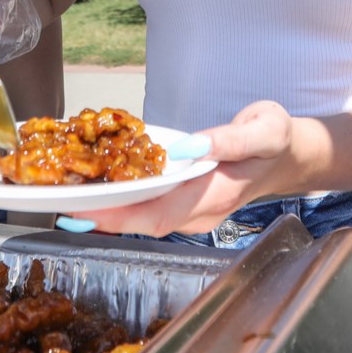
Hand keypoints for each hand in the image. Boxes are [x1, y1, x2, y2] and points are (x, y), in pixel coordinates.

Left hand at [73, 101, 297, 237]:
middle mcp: (200, 210)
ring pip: (143, 217)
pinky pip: (149, 205)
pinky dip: (122, 199)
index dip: (123, 216)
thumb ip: (231, 140)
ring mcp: (193, 209)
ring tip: (69, 198)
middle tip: (63, 206)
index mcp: (217, 195)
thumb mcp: (264, 130)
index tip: (89, 210)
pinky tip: (99, 188)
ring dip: (108, 210)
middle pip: (144, 222)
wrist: (288, 154)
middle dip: (103, 217)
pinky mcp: (186, 199)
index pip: (162, 215)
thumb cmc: (276, 139)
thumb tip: (191, 146)